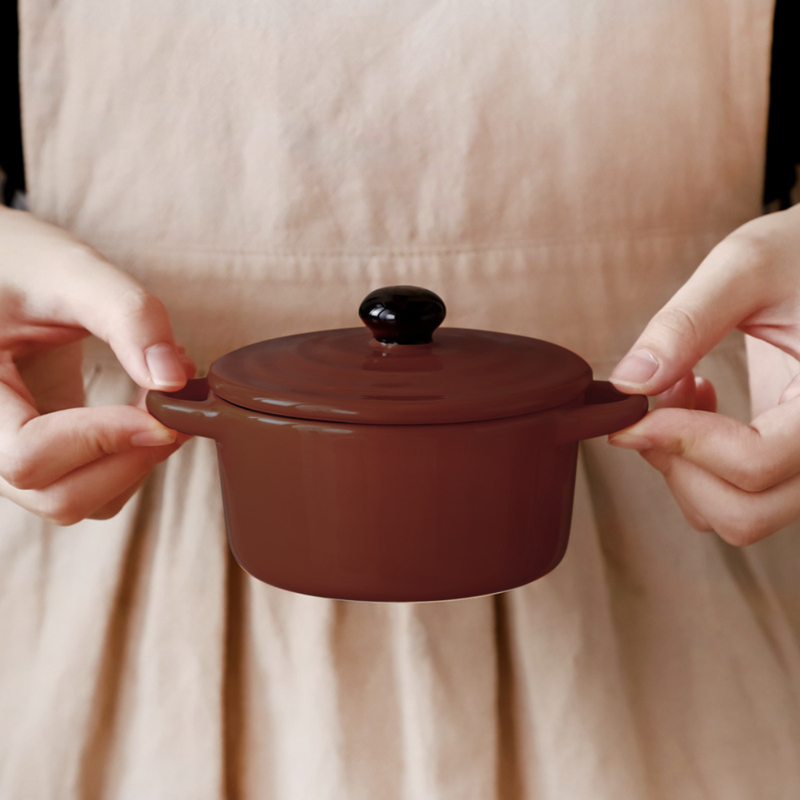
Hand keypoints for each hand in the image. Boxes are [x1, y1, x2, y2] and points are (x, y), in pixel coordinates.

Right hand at [0, 206, 192, 523]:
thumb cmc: (17, 261)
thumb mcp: (69, 269)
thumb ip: (127, 315)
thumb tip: (175, 380)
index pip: (27, 459)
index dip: (100, 440)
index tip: (159, 410)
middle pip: (56, 497)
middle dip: (128, 459)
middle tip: (173, 411)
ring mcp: (4, 453)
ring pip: (74, 502)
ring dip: (132, 466)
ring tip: (160, 407)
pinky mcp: (37, 452)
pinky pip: (83, 488)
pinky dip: (126, 464)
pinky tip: (145, 417)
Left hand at [608, 204, 799, 545]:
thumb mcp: (748, 265)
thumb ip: (685, 323)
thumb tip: (627, 383)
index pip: (756, 464)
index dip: (681, 443)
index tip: (634, 412)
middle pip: (744, 513)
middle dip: (679, 464)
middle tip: (660, 400)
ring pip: (737, 515)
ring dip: (684, 465)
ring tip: (681, 389)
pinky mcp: (792, 456)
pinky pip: (738, 495)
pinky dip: (698, 465)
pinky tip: (698, 401)